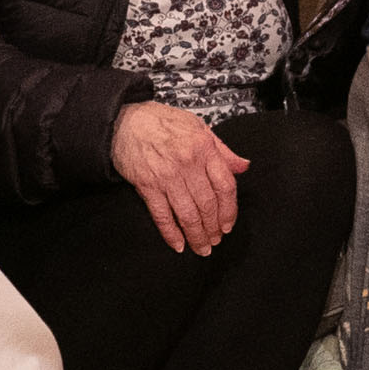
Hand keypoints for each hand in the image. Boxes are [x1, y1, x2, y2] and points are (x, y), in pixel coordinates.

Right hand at [110, 101, 249, 254]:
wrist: (125, 121)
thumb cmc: (162, 122)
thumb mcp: (198, 127)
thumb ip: (223, 150)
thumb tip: (243, 166)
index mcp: (203, 148)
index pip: (225, 186)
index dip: (230, 210)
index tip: (229, 224)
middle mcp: (187, 163)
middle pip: (208, 204)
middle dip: (214, 228)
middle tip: (216, 240)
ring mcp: (166, 176)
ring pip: (188, 214)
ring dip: (197, 235)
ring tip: (202, 247)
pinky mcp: (147, 186)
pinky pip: (162, 215)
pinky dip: (171, 233)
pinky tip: (178, 244)